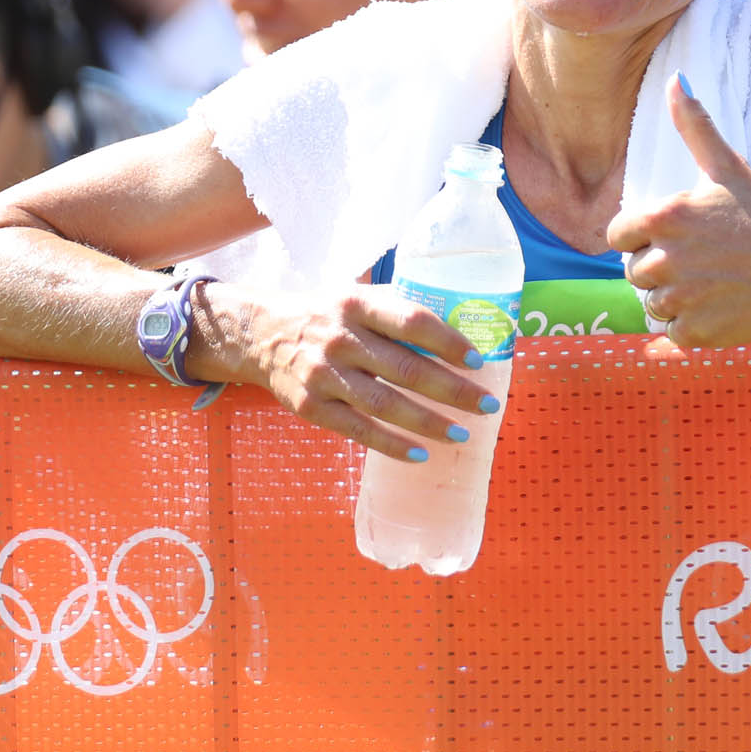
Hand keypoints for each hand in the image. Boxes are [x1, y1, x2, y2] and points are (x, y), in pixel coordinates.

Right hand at [206, 285, 497, 461]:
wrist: (262, 334)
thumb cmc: (327, 315)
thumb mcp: (357, 297)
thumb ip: (398, 308)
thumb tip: (463, 327)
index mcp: (358, 304)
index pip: (412, 321)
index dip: (448, 342)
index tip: (478, 360)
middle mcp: (341, 339)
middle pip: (406, 368)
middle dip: (453, 390)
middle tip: (488, 404)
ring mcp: (324, 375)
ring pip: (385, 405)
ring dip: (428, 423)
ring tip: (462, 434)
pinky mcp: (312, 407)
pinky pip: (358, 431)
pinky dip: (392, 445)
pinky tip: (421, 454)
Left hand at [605, 76, 750, 348]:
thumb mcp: (727, 167)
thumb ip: (694, 126)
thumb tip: (675, 80)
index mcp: (663, 217)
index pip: (617, 236)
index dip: (640, 236)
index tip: (673, 236)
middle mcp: (665, 259)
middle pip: (634, 272)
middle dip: (658, 267)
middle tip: (699, 259)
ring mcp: (680, 299)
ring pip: (652, 304)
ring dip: (674, 297)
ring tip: (710, 281)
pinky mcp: (696, 332)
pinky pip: (673, 332)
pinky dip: (690, 324)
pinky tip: (718, 305)